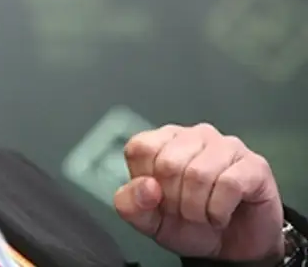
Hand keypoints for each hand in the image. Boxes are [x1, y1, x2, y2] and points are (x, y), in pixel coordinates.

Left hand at [113, 123, 283, 262]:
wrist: (231, 248)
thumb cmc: (189, 225)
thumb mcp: (148, 221)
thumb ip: (130, 204)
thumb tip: (146, 186)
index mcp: (163, 141)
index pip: (140, 149)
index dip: (147, 184)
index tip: (160, 199)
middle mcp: (193, 136)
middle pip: (169, 164)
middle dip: (174, 200)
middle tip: (184, 211)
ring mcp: (226, 146)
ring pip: (199, 174)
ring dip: (197, 208)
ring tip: (203, 214)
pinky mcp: (254, 164)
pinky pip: (229, 184)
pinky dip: (219, 210)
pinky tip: (221, 215)